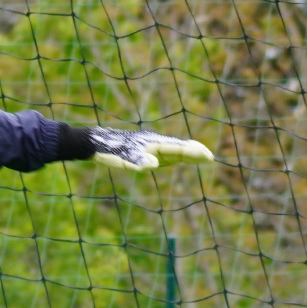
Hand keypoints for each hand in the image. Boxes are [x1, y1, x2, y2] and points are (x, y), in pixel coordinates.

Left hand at [88, 128, 213, 171]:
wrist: (97, 143)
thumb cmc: (112, 152)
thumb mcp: (125, 160)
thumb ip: (140, 162)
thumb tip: (154, 164)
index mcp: (154, 144)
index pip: (179, 149)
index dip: (194, 153)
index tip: (208, 157)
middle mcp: (154, 143)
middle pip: (179, 147)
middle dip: (194, 152)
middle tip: (209, 156)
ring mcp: (149, 145)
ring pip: (172, 148)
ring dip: (186, 152)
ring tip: (198, 154)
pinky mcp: (142, 148)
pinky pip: (163, 151)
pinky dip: (174, 154)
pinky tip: (174, 157)